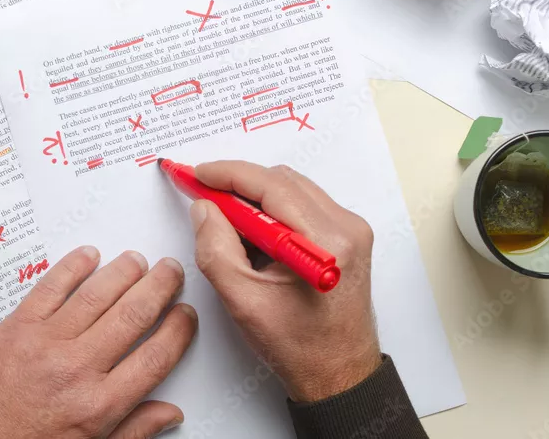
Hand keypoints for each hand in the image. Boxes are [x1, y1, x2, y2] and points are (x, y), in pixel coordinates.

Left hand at [0, 247, 196, 437]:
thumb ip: (133, 430)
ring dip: (123, 272)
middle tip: (171, 271)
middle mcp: (77, 369)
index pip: (155, 357)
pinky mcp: (17, 325)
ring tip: (138, 260)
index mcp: (99, 405)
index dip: (177, 331)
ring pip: (96, 295)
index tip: (185, 315)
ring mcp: (46, 343)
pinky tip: (89, 256)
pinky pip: (51, 287)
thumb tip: (170, 412)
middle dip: (158, 287)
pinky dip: (72, 267)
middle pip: (132, 317)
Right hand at [189, 161, 380, 402]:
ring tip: (229, 226)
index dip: (227, 174)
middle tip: (203, 199)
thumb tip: (203, 208)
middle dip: (238, 185)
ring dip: (255, 199)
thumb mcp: (242, 299)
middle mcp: (346, 228)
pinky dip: (273, 212)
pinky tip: (255, 237)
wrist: (338, 374)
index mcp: (325, 242)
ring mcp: (351, 230)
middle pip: (282, 181)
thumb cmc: (298, 346)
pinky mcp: (348, 237)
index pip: (271, 185)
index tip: (196, 175)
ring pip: (292, 189)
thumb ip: (215, 248)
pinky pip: (303, 205)